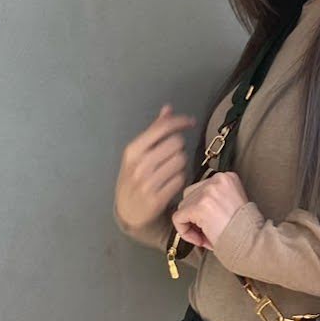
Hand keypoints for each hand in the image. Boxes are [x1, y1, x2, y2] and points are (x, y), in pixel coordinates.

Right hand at [114, 103, 197, 231]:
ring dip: (181, 163)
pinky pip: (181, 179)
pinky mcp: (157, 199)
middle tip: (173, 154)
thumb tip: (168, 108)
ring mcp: (147, 183)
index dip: (180, 121)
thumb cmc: (134, 177)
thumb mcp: (138, 153)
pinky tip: (172, 181)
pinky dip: (181, 178)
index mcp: (133, 150)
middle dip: (179, 146)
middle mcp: (139, 165)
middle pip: (176, 143)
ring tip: (171, 169)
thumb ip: (154, 130)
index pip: (163, 128)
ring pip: (181, 160)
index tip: (191, 122)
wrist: (128, 212)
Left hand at [171, 171, 249, 250]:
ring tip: (205, 236)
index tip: (212, 223)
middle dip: (194, 215)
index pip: (201, 189)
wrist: (252, 242)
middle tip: (206, 231)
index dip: (203, 210)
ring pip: (182, 207)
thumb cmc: (245, 230)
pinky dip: (185, 232)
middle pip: (189, 195)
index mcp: (228, 177)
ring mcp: (208, 192)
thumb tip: (192, 210)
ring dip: (190, 224)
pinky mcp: (199, 206)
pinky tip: (200, 239)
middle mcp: (218, 179)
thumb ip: (215, 199)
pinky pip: (178, 219)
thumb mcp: (233, 203)